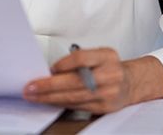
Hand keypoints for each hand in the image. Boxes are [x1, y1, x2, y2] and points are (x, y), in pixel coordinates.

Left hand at [22, 47, 162, 113]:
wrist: (131, 83)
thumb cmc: (110, 68)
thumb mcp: (100, 55)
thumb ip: (80, 59)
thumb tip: (51, 70)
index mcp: (107, 57)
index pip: (81, 59)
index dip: (63, 64)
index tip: (49, 69)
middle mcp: (110, 75)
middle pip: (75, 81)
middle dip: (49, 86)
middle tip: (31, 87)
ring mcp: (108, 93)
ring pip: (74, 97)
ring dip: (50, 98)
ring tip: (34, 96)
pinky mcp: (104, 107)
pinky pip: (78, 106)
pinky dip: (61, 103)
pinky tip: (49, 101)